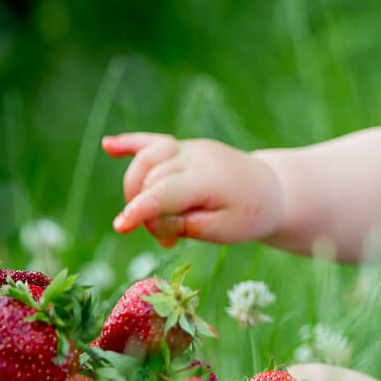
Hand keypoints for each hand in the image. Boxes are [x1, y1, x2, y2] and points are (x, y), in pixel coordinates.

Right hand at [102, 132, 284, 248]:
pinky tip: (108, 146)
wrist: (272, 190)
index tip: (121, 227)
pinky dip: (130, 143)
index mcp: (209, 178)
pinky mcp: (184, 148)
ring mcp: (189, 148)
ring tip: (153, 219)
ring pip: (146, 160)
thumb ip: (186, 224)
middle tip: (167, 238)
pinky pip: (153, 142)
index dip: (140, 210)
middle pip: (151, 179)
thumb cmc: (249, 215)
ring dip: (137, 190)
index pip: (164, 190)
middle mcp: (196, 157)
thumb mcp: (223, 231)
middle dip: (146, 212)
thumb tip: (149, 219)